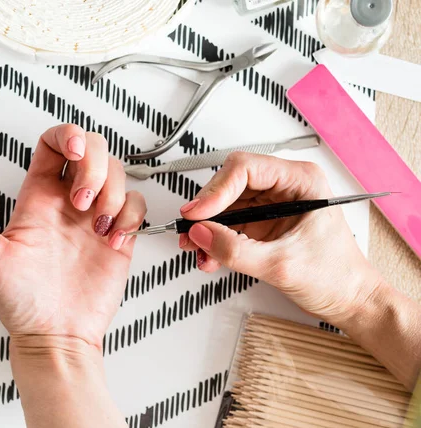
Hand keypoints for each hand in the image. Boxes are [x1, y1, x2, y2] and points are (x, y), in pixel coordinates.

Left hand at [0, 124, 145, 350]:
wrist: (55, 337)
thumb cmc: (20, 304)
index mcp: (38, 199)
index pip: (54, 144)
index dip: (69, 136)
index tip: (75, 152)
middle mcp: (68, 203)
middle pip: (93, 151)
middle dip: (96, 166)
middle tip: (83, 201)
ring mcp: (95, 219)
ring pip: (117, 174)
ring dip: (113, 192)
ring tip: (99, 225)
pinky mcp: (117, 236)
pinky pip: (134, 205)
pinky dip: (131, 215)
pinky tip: (114, 238)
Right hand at [178, 152, 381, 327]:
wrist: (348, 300)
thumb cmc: (337, 276)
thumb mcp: (281, 264)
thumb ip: (235, 249)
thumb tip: (201, 233)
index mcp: (300, 181)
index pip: (245, 169)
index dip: (216, 190)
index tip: (197, 213)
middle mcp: (284, 188)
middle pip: (229, 185)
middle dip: (207, 210)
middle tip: (190, 231)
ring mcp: (271, 206)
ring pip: (225, 206)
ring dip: (207, 228)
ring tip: (198, 248)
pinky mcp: (262, 224)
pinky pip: (229, 225)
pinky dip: (214, 240)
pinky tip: (210, 256)